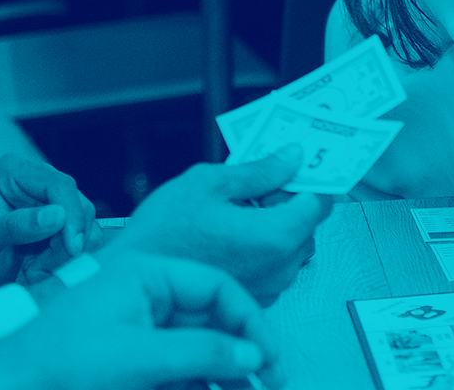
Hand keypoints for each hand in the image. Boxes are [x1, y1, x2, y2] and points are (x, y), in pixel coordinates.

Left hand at [0, 154, 95, 304]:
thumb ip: (14, 227)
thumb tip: (54, 214)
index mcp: (10, 174)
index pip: (57, 184)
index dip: (70, 214)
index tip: (70, 244)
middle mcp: (35, 184)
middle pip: (77, 204)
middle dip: (66, 239)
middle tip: (44, 263)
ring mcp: (53, 204)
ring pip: (87, 222)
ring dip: (67, 252)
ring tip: (38, 266)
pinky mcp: (66, 224)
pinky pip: (89, 237)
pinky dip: (73, 257)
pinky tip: (47, 265)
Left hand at [0, 253, 282, 389]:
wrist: (0, 386)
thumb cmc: (46, 362)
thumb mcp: (134, 356)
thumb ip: (200, 352)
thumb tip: (251, 353)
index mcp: (147, 274)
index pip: (219, 288)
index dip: (251, 322)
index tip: (268, 356)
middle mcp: (147, 295)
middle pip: (216, 318)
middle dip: (245, 350)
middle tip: (269, 378)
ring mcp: (140, 327)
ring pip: (201, 345)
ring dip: (227, 369)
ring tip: (248, 388)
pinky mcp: (132, 356)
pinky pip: (180, 365)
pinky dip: (200, 379)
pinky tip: (217, 387)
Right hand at [110, 147, 331, 303]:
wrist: (132, 275)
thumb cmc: (161, 235)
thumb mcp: (209, 183)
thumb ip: (259, 170)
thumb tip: (291, 158)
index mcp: (275, 236)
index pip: (321, 201)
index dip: (309, 179)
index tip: (297, 167)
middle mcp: (279, 266)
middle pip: (309, 223)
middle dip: (290, 200)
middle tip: (259, 186)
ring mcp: (269, 285)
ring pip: (294, 244)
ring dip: (277, 224)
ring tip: (239, 211)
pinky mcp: (257, 295)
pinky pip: (276, 263)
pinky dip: (265, 246)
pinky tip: (234, 234)